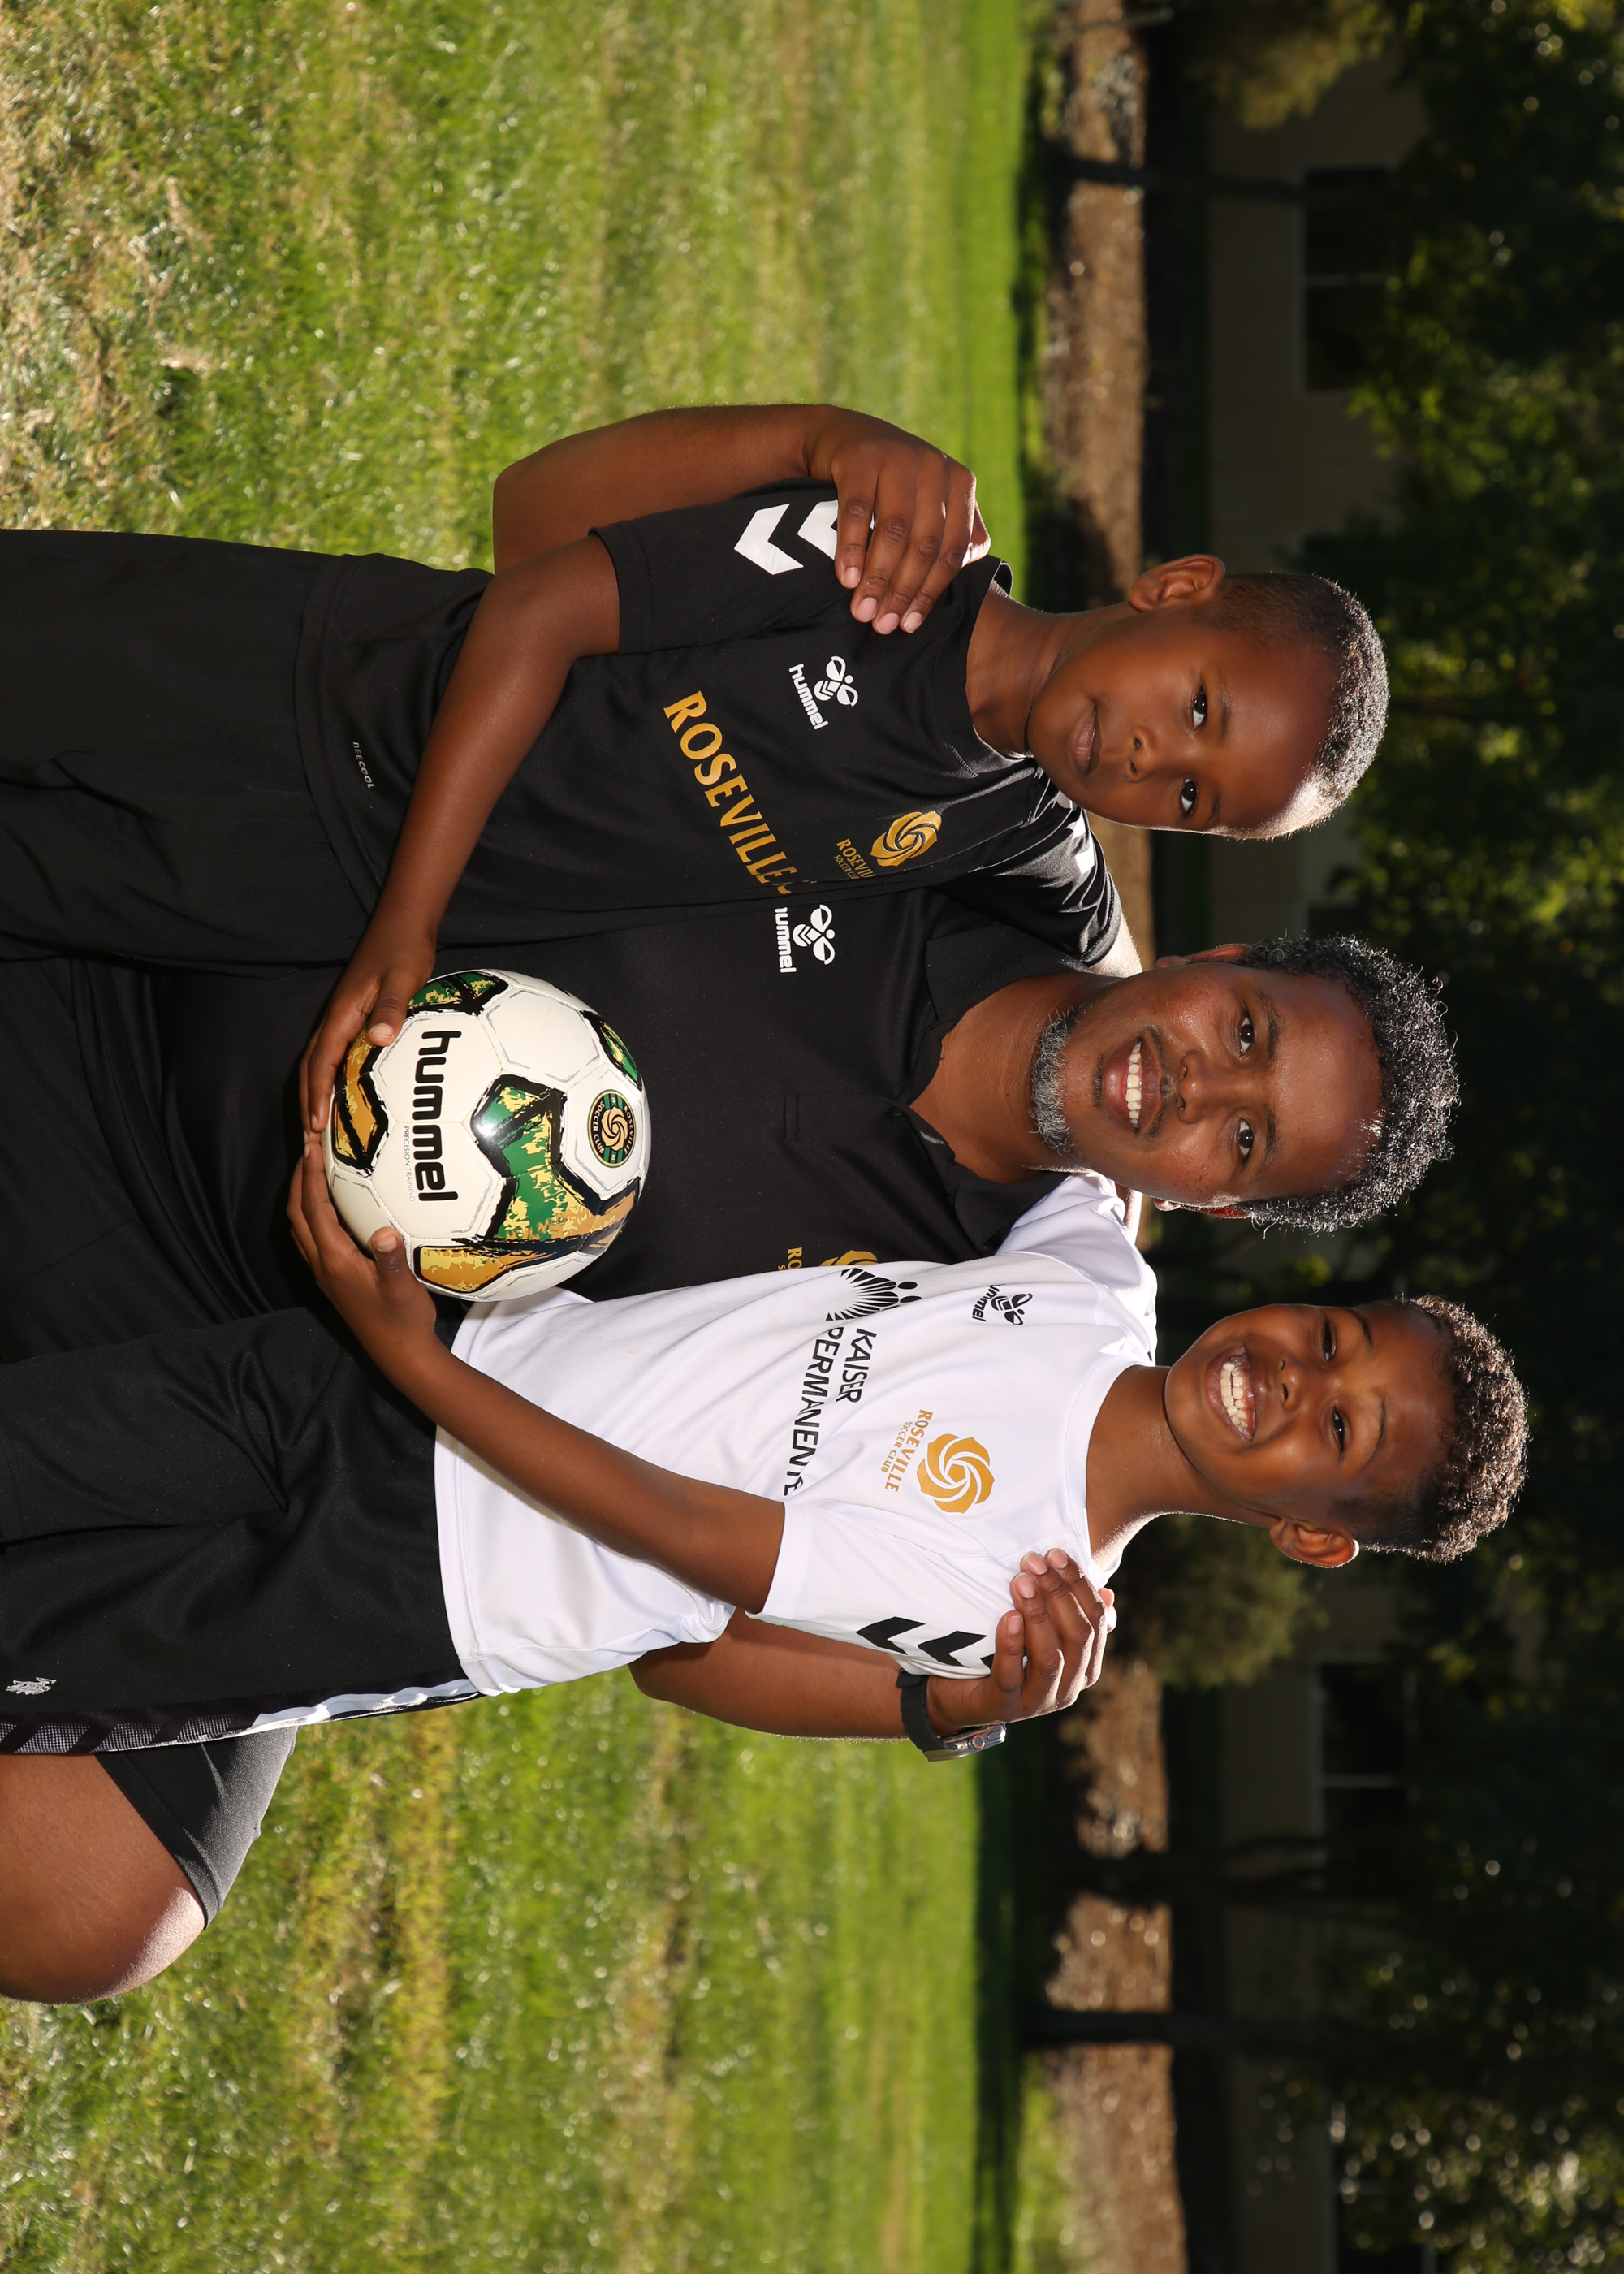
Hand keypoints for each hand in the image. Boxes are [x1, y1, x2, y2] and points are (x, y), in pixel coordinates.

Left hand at [286, 1136, 440, 1387]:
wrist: (399, 1354)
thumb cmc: (404, 1320)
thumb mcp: (403, 1288)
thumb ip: (391, 1260)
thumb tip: (383, 1232)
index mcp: (335, 1261)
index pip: (314, 1209)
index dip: (311, 1175)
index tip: (313, 1144)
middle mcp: (322, 1264)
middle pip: (297, 1213)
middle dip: (299, 1178)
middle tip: (310, 1145)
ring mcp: (324, 1273)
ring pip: (299, 1225)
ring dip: (301, 1194)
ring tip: (315, 1168)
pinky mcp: (333, 1277)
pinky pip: (311, 1237)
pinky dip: (311, 1212)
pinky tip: (330, 1205)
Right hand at [299, 915, 435, 1135]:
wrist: (402, 923)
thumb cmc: (404, 949)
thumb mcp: (403, 977)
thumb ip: (392, 1006)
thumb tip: (381, 1037)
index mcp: (342, 1014)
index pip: (321, 1062)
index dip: (317, 1095)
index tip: (316, 1127)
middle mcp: (335, 1019)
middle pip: (310, 1069)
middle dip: (307, 1105)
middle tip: (310, 1146)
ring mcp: (342, 1019)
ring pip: (317, 1064)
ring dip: (314, 1096)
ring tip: (318, 1133)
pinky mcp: (353, 1019)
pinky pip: (334, 1057)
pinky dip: (330, 1082)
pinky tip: (345, 1102)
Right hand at [805, 407, 988, 636]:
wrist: (843, 436)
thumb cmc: (893, 483)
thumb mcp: (931, 499)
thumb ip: (956, 529)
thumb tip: (967, 566)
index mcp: (960, 483)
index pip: (952, 550)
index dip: (930, 593)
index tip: (909, 625)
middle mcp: (934, 467)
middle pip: (924, 544)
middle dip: (902, 591)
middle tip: (881, 625)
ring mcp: (899, 458)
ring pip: (894, 531)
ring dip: (877, 577)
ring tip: (861, 611)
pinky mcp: (861, 457)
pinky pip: (858, 512)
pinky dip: (852, 549)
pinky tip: (846, 578)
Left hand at [926, 1551, 1113, 1734]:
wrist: (961, 1695)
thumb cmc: (1008, 1655)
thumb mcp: (1041, 1633)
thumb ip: (1070, 1616)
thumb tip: (1107, 1593)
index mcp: (1086, 1667)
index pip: (1096, 1621)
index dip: (1079, 1584)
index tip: (1056, 1554)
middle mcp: (1069, 1688)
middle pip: (1077, 1636)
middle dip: (1058, 1592)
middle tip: (1032, 1561)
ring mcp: (1038, 1701)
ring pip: (1050, 1657)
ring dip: (1038, 1614)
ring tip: (1021, 1582)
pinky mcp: (1004, 1707)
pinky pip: (1011, 1676)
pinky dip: (1012, 1645)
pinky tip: (1008, 1617)